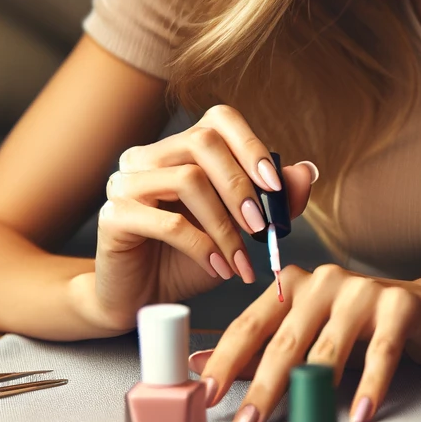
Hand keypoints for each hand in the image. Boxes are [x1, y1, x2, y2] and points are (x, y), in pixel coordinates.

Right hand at [69, 104, 317, 333]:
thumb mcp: (241, 229)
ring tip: (241, 259)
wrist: (142, 301)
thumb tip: (308, 171)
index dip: (251, 145)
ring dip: (224, 225)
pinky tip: (219, 267)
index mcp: (179, 147)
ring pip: (187, 180)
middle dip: (241, 186)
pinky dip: (202, 246)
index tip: (275, 186)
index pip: (219, 119)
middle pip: (203, 142)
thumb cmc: (191, 259)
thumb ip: (274, 201)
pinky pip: (165, 221)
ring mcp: (124, 181)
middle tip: (262, 227)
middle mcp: (148, 155)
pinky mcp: (112, 217)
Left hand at [192, 263, 420, 421]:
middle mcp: (325, 280)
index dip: (227, 359)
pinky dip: (371, 385)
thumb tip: (197, 365)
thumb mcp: (308, 333)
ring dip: (314, 390)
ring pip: (329, 347)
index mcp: (295, 285)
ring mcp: (363, 290)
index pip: (251, 323)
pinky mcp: (399, 305)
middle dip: (263, 386)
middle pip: (286, 339)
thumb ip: (259, 349)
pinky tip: (362, 413)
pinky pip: (382, 351)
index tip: (205, 394)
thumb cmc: (360, 326)